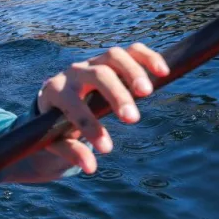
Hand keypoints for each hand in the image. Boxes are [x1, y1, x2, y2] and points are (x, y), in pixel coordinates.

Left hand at [36, 43, 169, 173]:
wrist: (55, 99)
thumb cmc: (56, 123)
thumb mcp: (56, 140)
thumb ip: (70, 151)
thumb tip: (91, 167)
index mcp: (55, 91)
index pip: (72, 104)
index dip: (90, 125)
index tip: (106, 149)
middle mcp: (73, 72)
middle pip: (98, 75)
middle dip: (116, 95)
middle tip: (132, 120)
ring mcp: (93, 62)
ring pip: (114, 56)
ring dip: (133, 72)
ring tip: (146, 93)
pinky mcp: (110, 59)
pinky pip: (132, 50)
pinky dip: (148, 57)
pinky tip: (163, 72)